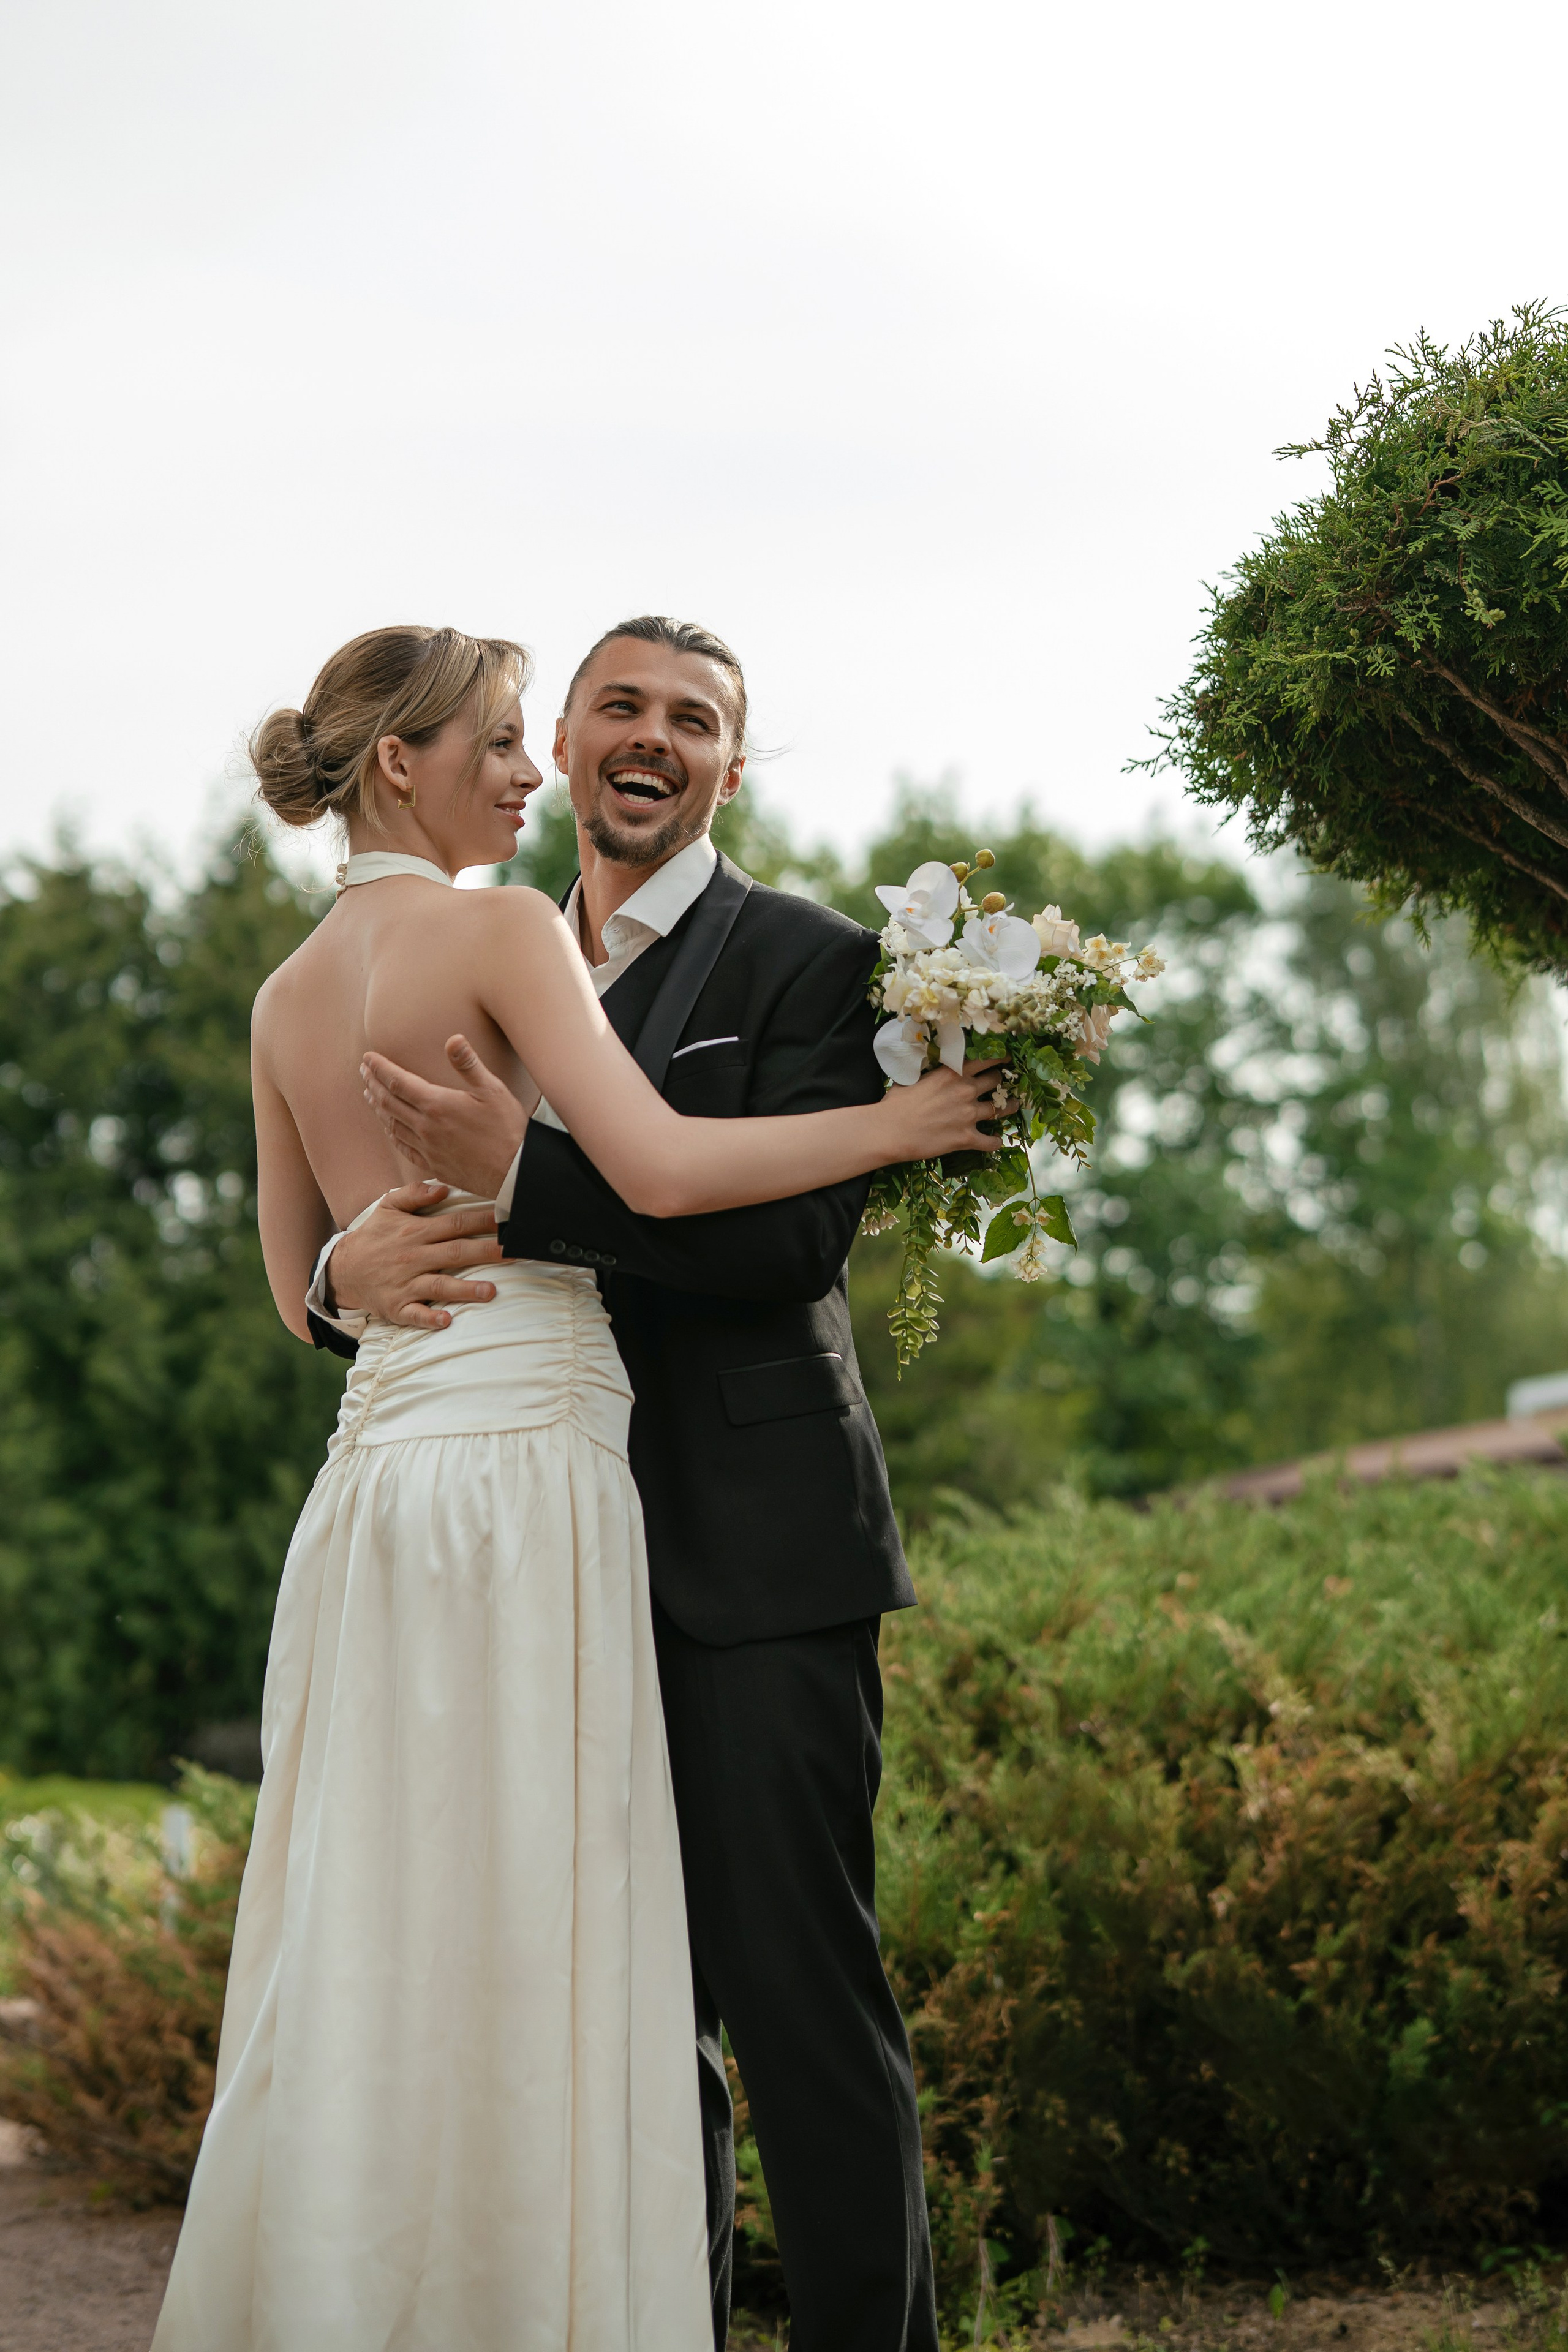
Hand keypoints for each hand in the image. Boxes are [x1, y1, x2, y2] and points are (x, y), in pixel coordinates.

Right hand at [325, 1181, 503, 1332]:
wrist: (342, 1269)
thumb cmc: (374, 1237)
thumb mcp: (387, 1207)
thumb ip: (414, 1194)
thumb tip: (443, 1188)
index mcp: (415, 1232)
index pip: (455, 1224)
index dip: (483, 1221)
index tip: (508, 1219)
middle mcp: (413, 1257)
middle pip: (456, 1253)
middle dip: (487, 1251)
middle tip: (516, 1251)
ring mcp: (405, 1284)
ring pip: (439, 1286)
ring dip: (465, 1289)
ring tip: (491, 1291)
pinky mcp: (397, 1307)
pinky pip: (415, 1314)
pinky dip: (430, 1318)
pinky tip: (446, 1321)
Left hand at [360, 1036, 527, 1199]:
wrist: (515, 1172)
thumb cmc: (508, 1129)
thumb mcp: (493, 1090)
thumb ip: (469, 1064)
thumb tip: (453, 1039)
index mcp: (437, 1104)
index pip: (397, 1081)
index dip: (380, 1068)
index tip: (368, 1058)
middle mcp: (425, 1127)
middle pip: (388, 1102)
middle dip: (373, 1084)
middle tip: (364, 1072)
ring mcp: (427, 1148)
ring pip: (392, 1124)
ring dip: (378, 1107)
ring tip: (370, 1095)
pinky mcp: (433, 1164)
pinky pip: (403, 1147)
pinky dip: (391, 1133)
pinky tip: (389, 1128)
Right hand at [882, 1059, 1005, 1161]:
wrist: (890, 1131)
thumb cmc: (896, 1104)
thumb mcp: (913, 1079)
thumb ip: (929, 1074)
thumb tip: (929, 1070)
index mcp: (953, 1073)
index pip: (985, 1060)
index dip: (998, 1059)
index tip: (1005, 1059)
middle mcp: (966, 1091)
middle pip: (995, 1081)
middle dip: (1000, 1082)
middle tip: (1003, 1085)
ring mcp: (969, 1115)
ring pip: (1000, 1109)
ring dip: (1009, 1107)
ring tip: (1014, 1106)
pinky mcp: (967, 1138)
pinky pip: (990, 1141)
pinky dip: (994, 1142)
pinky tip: (996, 1141)